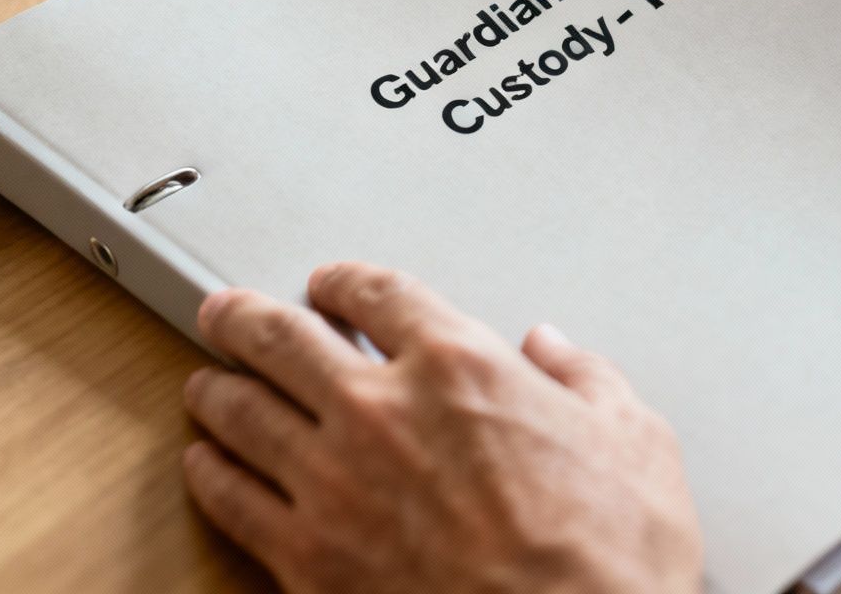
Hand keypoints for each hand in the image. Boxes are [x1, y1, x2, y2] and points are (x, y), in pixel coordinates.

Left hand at [182, 263, 703, 593]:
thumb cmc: (607, 560)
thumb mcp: (636, 439)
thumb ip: (585, 378)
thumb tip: (555, 351)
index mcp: (460, 367)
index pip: (376, 293)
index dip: (342, 280)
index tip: (330, 284)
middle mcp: (382, 412)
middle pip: (281, 337)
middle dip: (244, 317)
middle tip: (225, 311)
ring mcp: (334, 484)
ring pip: (244, 413)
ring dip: (218, 389)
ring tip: (205, 381)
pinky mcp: (307, 558)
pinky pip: (233, 500)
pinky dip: (210, 473)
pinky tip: (205, 464)